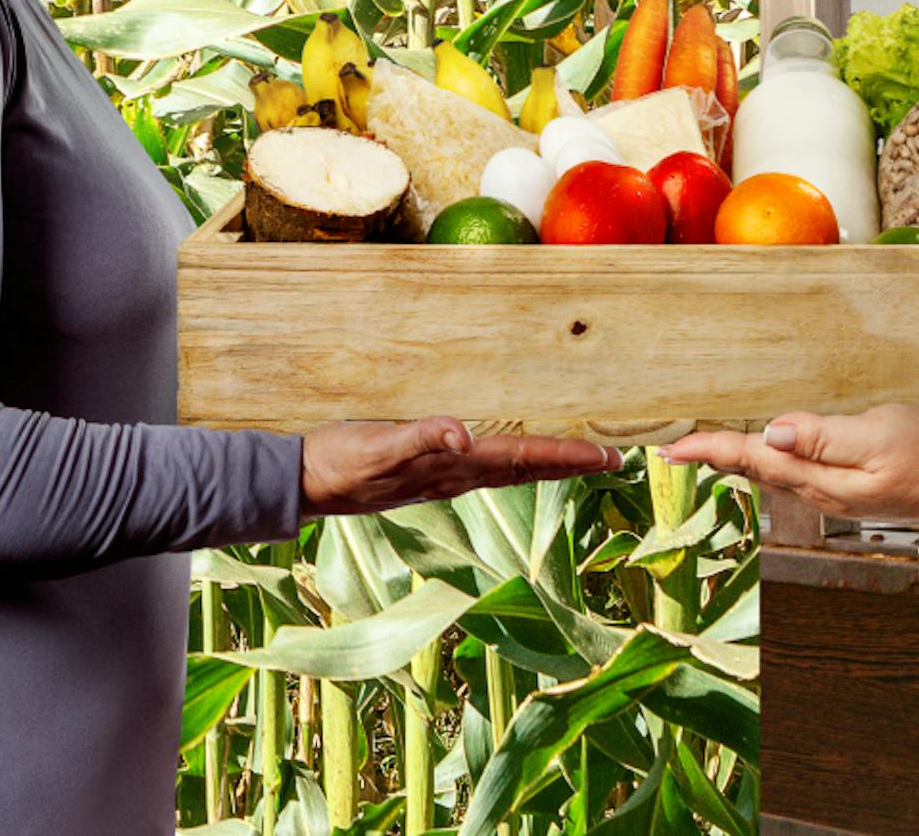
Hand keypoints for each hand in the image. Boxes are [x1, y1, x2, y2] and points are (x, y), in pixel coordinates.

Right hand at [300, 417, 615, 516]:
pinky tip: (516, 453)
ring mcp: (444, 477)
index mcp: (454, 468)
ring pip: (511, 469)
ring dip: (548, 463)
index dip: (567, 457)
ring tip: (579, 457)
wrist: (305, 482)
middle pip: (528, 468)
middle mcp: (457, 476)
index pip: (524, 459)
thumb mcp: (378, 446)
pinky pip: (486, 465)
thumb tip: (465, 435)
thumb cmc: (340, 462)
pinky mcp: (429, 471)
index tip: (607, 456)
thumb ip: (421, 438)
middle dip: (572, 463)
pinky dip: (513, 458)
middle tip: (613, 458)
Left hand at [661, 404, 918, 531]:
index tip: (670, 448)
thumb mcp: (878, 438)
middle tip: (669, 450)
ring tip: (699, 451)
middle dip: (708, 458)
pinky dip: (758, 463)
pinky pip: (784, 474)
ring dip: (729, 461)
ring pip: (763, 475)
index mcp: (817, 476)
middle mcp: (814, 489)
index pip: (750, 458)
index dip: (708, 450)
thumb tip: (775, 432)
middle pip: (748, 471)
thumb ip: (825, 436)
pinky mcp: (838, 485)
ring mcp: (826, 490)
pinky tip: (755, 456)